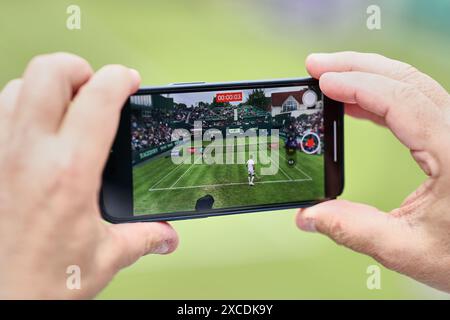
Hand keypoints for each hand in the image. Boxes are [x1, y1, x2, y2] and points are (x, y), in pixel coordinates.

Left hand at [0, 53, 177, 298]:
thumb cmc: (37, 284)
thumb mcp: (104, 258)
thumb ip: (142, 239)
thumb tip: (166, 236)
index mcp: (69, 172)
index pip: (99, 98)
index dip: (120, 78)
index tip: (129, 81)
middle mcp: (28, 154)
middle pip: (49, 72)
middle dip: (78, 69)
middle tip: (92, 87)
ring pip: (17, 86)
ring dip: (46, 87)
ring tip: (64, 106)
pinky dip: (17, 107)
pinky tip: (33, 131)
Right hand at [297, 52, 449, 291]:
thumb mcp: (407, 249)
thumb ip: (354, 230)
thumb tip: (309, 217)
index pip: (400, 101)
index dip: (358, 86)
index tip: (324, 82)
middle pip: (406, 79)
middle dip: (356, 67)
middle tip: (317, 66)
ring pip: (410, 84)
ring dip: (367, 76)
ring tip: (329, 79)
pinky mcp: (449, 136)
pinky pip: (413, 101)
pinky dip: (379, 95)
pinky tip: (356, 103)